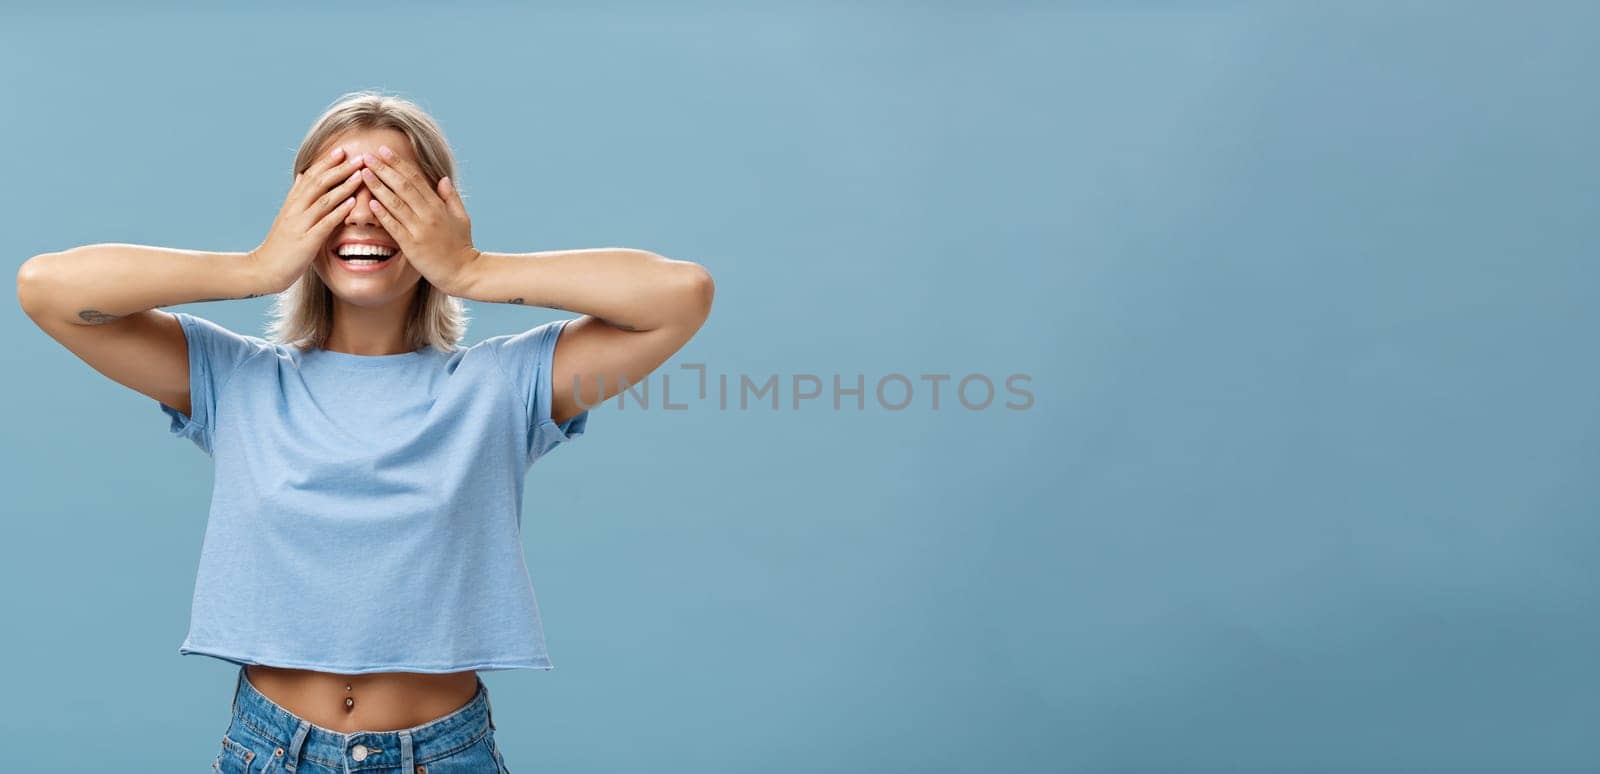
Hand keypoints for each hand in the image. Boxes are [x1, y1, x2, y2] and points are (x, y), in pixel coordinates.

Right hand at [250, 146, 366, 292]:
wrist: (263, 269)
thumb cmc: (279, 245)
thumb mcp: (287, 217)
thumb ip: (297, 197)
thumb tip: (304, 175)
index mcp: (292, 203)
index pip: (311, 176)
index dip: (326, 163)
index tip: (342, 150)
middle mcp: (295, 210)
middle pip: (319, 183)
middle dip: (339, 169)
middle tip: (358, 157)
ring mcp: (300, 225)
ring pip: (324, 200)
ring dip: (344, 186)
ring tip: (360, 174)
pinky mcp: (306, 241)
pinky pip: (325, 223)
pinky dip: (339, 212)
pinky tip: (352, 203)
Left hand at [358, 145, 480, 295]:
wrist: (463, 272)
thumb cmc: (462, 246)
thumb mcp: (462, 217)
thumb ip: (451, 197)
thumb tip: (442, 179)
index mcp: (439, 206)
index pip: (416, 178)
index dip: (399, 163)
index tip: (384, 151)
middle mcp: (428, 214)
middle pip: (403, 186)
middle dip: (384, 169)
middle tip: (367, 156)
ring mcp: (419, 230)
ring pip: (395, 203)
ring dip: (378, 186)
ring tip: (363, 173)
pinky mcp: (412, 246)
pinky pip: (394, 227)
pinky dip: (382, 214)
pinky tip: (370, 202)